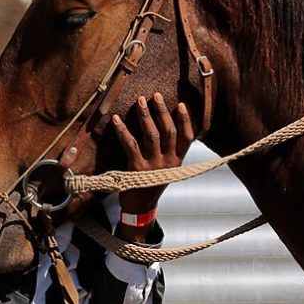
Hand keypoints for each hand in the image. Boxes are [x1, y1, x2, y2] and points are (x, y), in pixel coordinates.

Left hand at [110, 92, 195, 222]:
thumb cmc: (152, 183)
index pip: (187, 137)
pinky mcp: (137, 168)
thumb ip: (170, 152)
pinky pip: (130, 144)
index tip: (181, 104)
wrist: (141, 207)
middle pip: (168, 131)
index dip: (185, 120)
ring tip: (140, 101)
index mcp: (178, 161)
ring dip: (145, 116)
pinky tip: (116, 119)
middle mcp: (168, 162)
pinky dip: (123, 130)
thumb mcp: (167, 170)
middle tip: (155, 95)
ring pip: (151, 135)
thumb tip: (168, 127)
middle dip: (162, 111)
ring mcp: (153, 165)